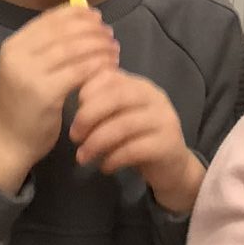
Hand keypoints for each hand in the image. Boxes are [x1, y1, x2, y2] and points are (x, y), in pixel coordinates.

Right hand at [0, 5, 118, 192]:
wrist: (10, 140)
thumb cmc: (26, 104)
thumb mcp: (29, 69)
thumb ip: (49, 48)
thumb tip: (84, 22)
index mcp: (14, 45)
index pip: (50, 19)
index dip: (77, 14)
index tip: (97, 17)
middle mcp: (17, 55)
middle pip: (64, 31)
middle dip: (92, 30)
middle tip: (110, 35)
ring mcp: (29, 73)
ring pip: (73, 49)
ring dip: (99, 46)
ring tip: (114, 50)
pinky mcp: (44, 93)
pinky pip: (79, 71)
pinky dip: (98, 65)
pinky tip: (110, 67)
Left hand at [69, 68, 203, 212]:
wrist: (173, 168)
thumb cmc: (138, 138)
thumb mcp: (120, 116)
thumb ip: (102, 104)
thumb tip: (70, 97)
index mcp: (139, 85)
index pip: (110, 76)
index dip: (87, 91)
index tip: (74, 109)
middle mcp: (154, 97)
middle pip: (117, 97)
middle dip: (89, 116)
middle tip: (74, 135)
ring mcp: (164, 120)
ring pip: (124, 125)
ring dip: (97, 142)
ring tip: (83, 157)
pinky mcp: (168, 145)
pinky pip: (134, 149)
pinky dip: (113, 158)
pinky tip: (104, 167)